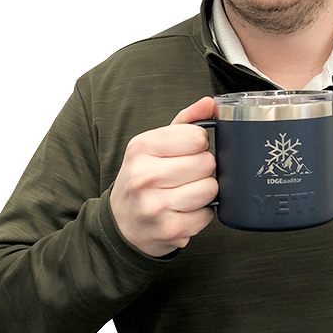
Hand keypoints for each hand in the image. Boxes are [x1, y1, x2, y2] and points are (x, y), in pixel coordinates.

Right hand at [110, 97, 217, 256]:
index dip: (198, 144)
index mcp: (141, 148)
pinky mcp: (170, 230)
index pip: (196, 136)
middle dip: (202, 169)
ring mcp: (156, 206)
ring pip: (211, 188)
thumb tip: (211, 103)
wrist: (122, 224)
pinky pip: (208, 214)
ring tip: (186, 193)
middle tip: (185, 175)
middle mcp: (145, 176)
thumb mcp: (154, 145)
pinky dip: (202, 213)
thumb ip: (185, 122)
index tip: (187, 152)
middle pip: (206, 162)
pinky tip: (184, 211)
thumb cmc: (143, 179)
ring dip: (205, 192)